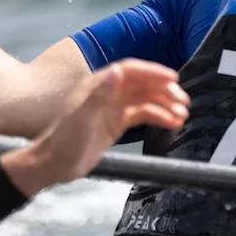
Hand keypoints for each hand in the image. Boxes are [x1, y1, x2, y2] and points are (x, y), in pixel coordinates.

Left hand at [0, 59, 188, 195]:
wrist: (52, 165)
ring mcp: (113, 107)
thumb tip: (118, 71)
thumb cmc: (64, 142)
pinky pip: (142, 114)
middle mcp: (108, 92)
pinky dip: (158, 116)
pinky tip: (172, 123)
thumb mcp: (82, 119)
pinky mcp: (117, 122)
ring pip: (145, 99)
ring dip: (165, 104)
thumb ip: (100, 95)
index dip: (153, 72)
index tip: (173, 79)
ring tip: (182, 115)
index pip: (131, 70)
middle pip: (142, 83)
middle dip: (164, 90)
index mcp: (98, 85)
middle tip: (183, 101)